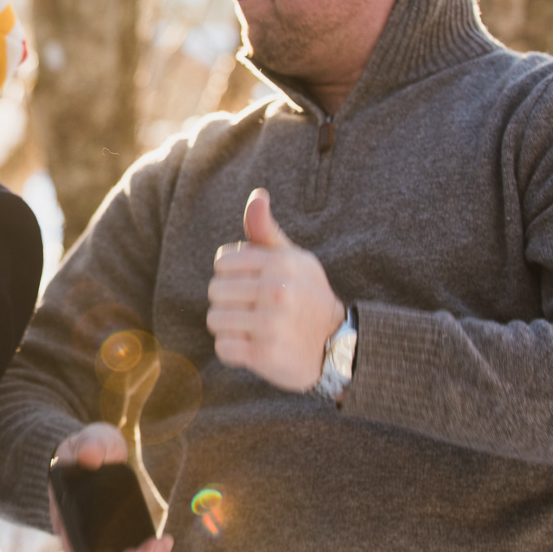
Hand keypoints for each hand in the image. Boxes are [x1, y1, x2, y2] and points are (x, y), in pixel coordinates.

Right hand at [48, 423, 172, 551]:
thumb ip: (90, 444)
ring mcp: (101, 540)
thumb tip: (90, 456)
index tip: (124, 550)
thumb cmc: (90, 446)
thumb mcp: (89, 439)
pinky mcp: (120, 538)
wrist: (100, 450)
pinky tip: (166, 542)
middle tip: (154, 550)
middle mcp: (81, 536)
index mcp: (66, 516)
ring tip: (163, 546)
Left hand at [207, 188, 345, 391]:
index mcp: (280, 264)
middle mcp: (276, 292)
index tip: (253, 285)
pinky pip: (222, 349)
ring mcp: (270, 325)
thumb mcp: (294, 260)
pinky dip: (233, 352)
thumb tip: (257, 196)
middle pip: (215, 290)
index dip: (233, 275)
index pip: (222, 262)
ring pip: (214, 320)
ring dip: (229, 328)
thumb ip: (266, 231)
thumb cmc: (307, 297)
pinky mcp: (264, 355)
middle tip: (254, 310)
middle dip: (229, 301)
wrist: (338, 348)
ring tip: (253, 329)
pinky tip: (253, 348)